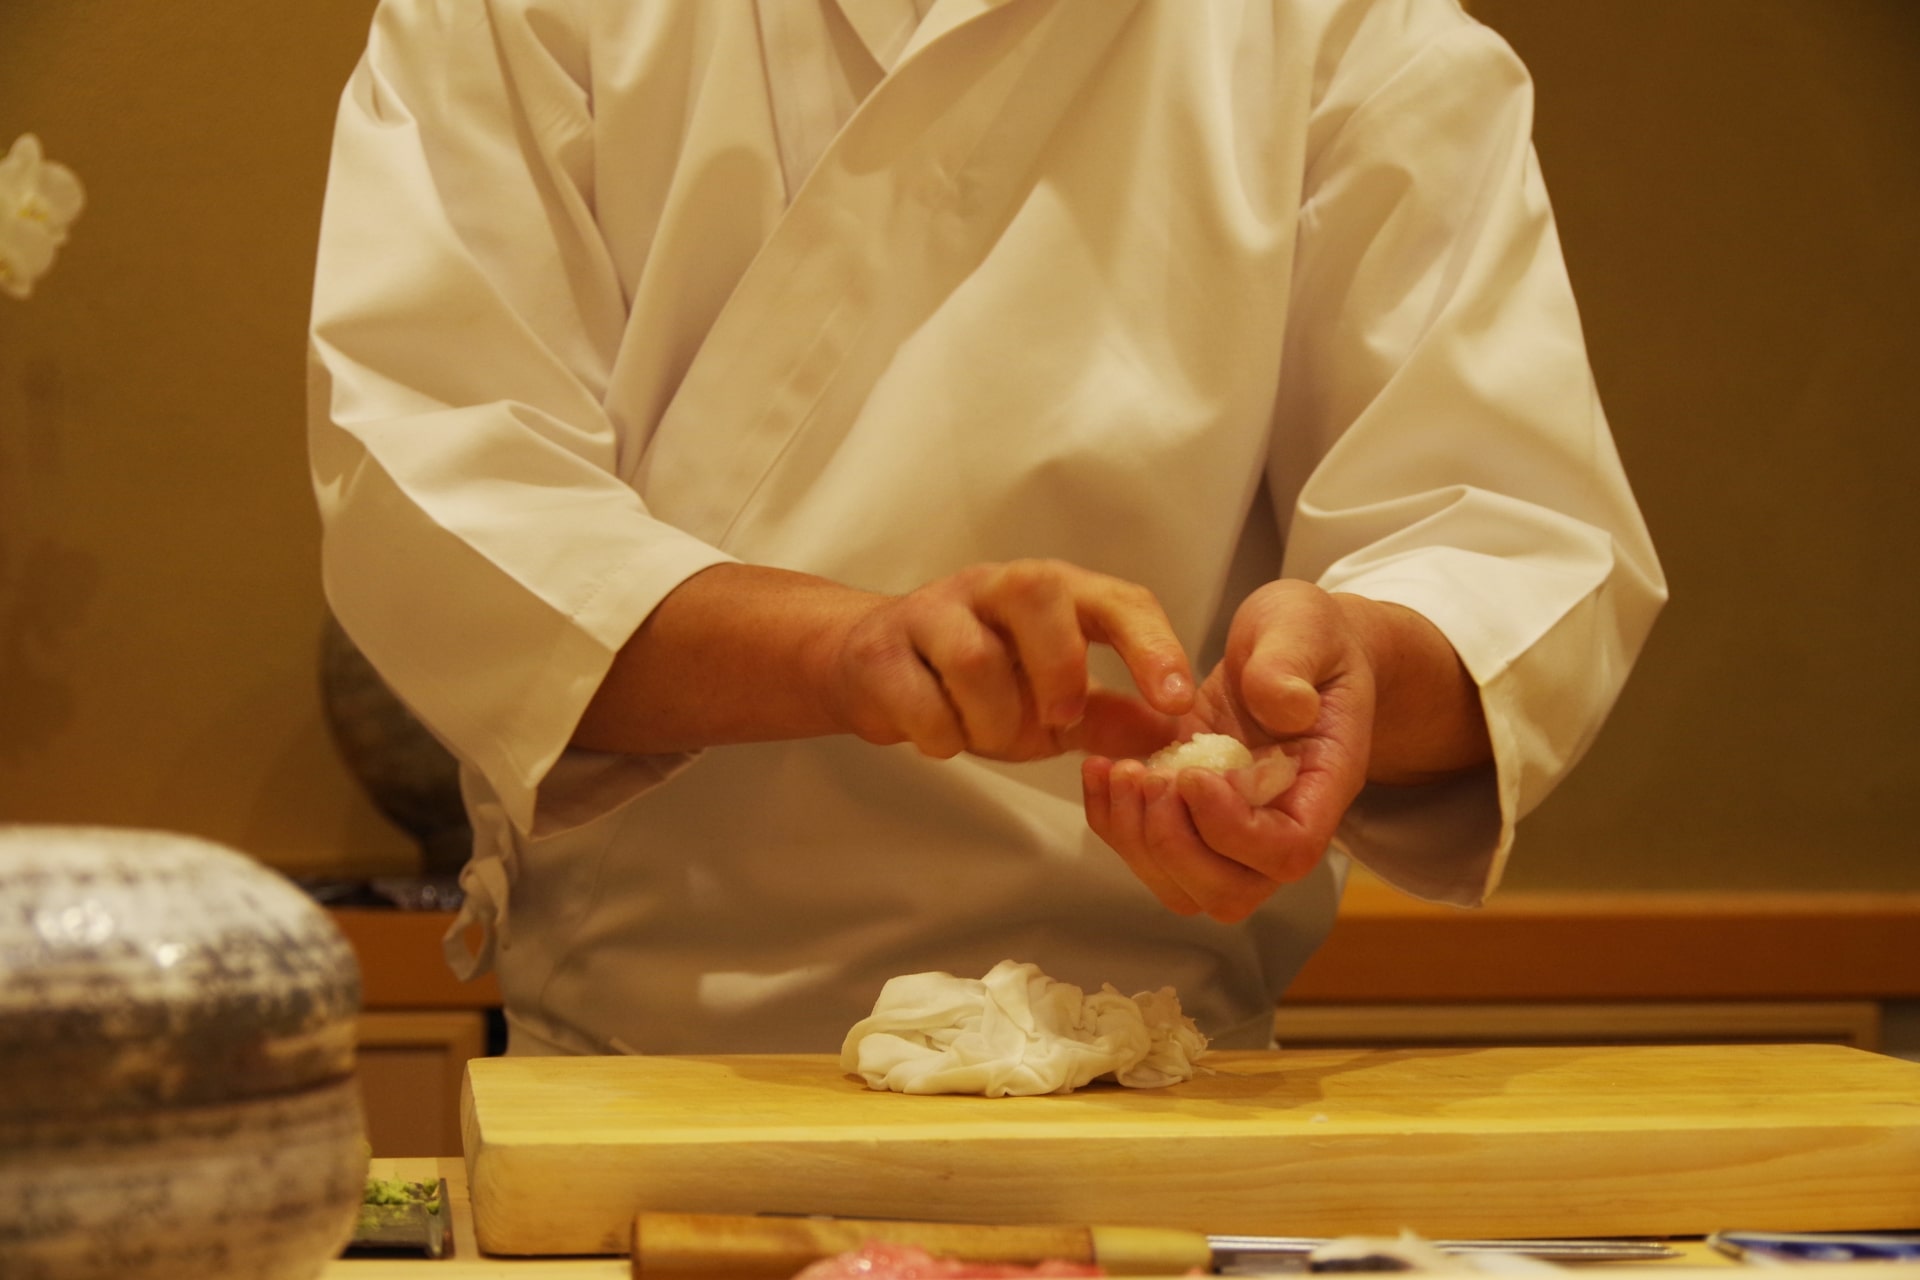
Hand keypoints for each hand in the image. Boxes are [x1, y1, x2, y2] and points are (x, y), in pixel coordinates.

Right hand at [822, 559, 1196, 761]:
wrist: (873, 672)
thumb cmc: (975, 684)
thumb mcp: (1052, 706)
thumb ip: (1108, 718)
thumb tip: (1172, 735)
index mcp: (1051, 595)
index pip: (1115, 600)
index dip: (1152, 646)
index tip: (1176, 702)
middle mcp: (992, 588)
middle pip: (1034, 592)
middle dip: (1057, 665)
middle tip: (1060, 719)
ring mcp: (932, 612)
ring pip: (972, 655)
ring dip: (991, 719)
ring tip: (986, 735)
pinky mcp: (881, 650)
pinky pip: (918, 698)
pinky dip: (941, 735)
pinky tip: (943, 737)